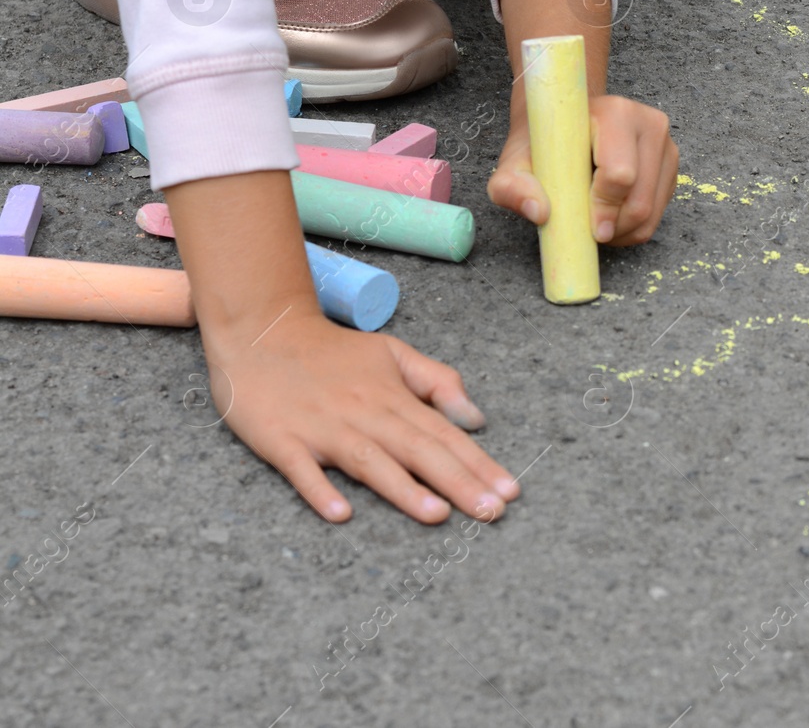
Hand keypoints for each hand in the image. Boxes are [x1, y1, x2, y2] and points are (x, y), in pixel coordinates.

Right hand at [204, 308, 520, 523]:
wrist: (262, 331)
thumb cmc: (332, 352)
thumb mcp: (392, 354)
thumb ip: (437, 382)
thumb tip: (475, 419)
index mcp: (393, 397)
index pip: (444, 434)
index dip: (478, 463)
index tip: (510, 491)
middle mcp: (365, 413)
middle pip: (419, 451)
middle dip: (459, 482)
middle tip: (492, 513)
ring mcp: (323, 428)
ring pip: (370, 461)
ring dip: (403, 489)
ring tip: (437, 515)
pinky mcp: (282, 440)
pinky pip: (302, 469)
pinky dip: (320, 489)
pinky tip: (340, 512)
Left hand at [488, 93, 677, 245]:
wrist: (565, 128)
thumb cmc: (544, 145)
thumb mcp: (515, 162)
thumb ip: (511, 187)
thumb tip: (539, 212)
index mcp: (616, 113)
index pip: (621, 175)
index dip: (602, 208)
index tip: (585, 224)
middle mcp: (649, 124)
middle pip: (641, 201)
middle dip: (613, 227)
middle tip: (586, 228)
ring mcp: (666, 146)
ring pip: (652, 213)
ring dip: (622, 231)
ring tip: (595, 222)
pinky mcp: (670, 167)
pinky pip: (658, 215)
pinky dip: (633, 229)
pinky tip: (610, 217)